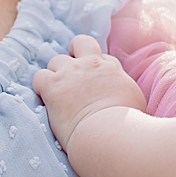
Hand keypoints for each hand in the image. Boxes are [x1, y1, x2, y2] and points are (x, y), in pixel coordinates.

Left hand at [32, 35, 146, 150]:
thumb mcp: (136, 100)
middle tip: (72, 73)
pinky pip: (39, 77)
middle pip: (80, 43)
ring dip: (55, 74)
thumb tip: (123, 96)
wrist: (109, 132)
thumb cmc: (127, 125)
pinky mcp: (53, 86)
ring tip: (58, 94)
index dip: (97, 69)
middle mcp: (91, 65)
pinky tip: (44, 99)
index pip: (103, 58)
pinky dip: (40, 86)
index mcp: (112, 69)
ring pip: (56, 60)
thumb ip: (126, 91)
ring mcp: (70, 73)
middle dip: (75, 54)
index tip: (95, 84)